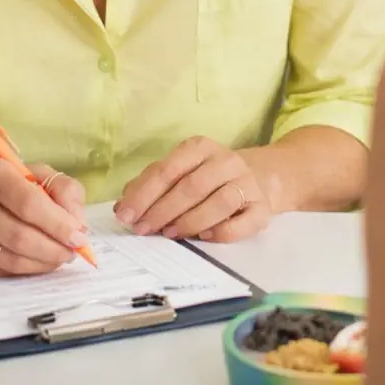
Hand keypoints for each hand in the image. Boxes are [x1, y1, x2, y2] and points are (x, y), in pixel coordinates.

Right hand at [0, 160, 88, 276]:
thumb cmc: (3, 187)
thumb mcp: (34, 175)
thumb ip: (63, 190)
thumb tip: (78, 222)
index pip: (28, 203)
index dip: (57, 223)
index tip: (78, 236)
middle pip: (19, 235)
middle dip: (53, 248)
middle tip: (71, 252)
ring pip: (10, 259)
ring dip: (42, 263)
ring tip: (58, 258)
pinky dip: (25, 270)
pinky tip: (36, 262)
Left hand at [114, 137, 271, 242]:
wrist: (260, 178)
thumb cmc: (208, 177)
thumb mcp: (180, 172)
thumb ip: (151, 185)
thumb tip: (122, 206)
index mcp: (200, 148)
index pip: (167, 169)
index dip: (144, 194)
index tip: (125, 215)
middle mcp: (225, 161)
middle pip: (191, 187)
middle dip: (162, 210)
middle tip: (143, 229)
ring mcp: (246, 184)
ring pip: (218, 203)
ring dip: (189, 221)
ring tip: (169, 234)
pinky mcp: (262, 209)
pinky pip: (241, 223)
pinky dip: (220, 232)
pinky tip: (204, 237)